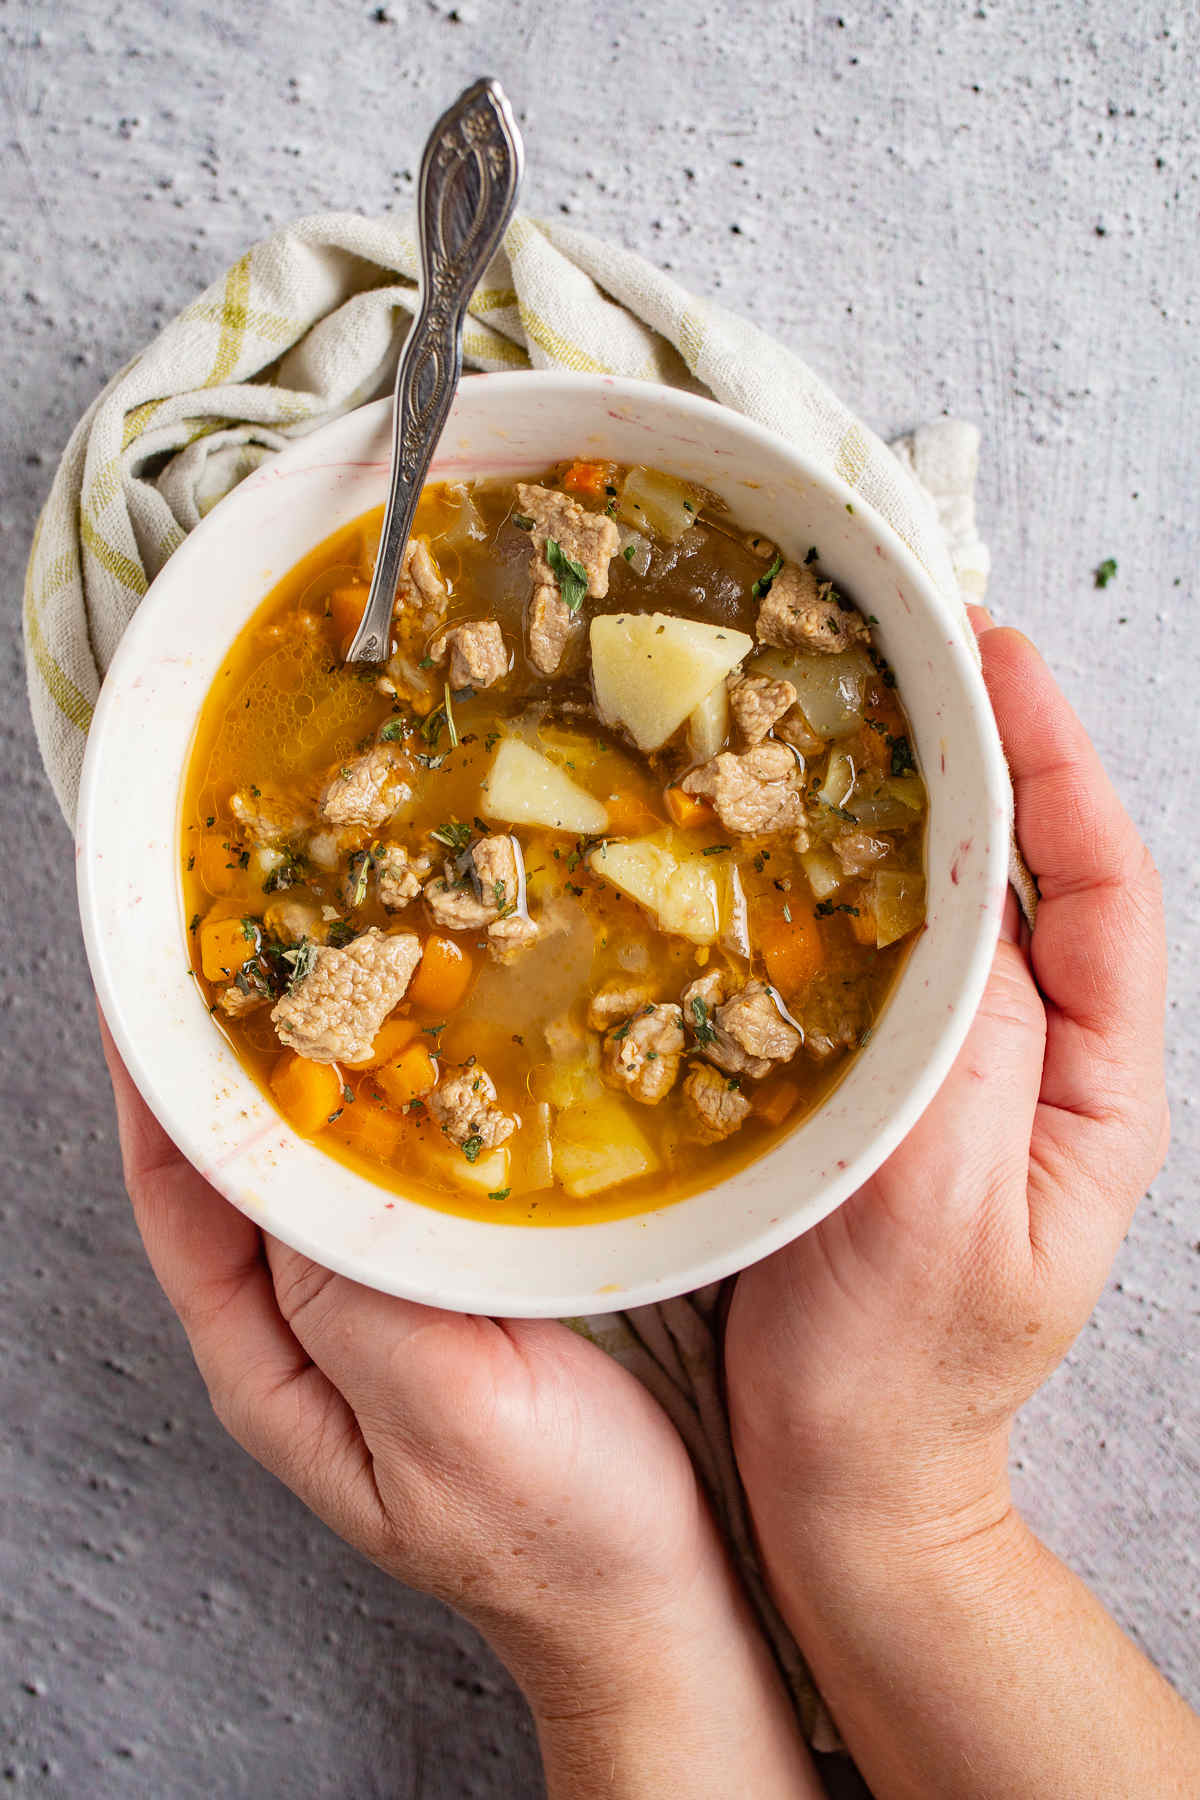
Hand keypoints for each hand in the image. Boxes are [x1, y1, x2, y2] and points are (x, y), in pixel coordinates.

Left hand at [99, 1018, 817, 1798]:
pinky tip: (433, 1054)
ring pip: (321, 1165)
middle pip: (236, 1168)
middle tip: (256, 942)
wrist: (656, 1599)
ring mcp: (382, 1310)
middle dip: (233, 1054)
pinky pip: (402, 1180)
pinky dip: (402, 1104)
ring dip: (317, 1066)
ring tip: (332, 969)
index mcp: (274, 1363)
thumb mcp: (446, 1418)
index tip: (159, 981)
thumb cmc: (557, 1535)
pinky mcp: (454, 1294)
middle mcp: (309, 1328)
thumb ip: (358, 1298)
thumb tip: (293, 1168)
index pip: (179, 1195)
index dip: (161, 1082)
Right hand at [727, 616, 1168, 1534]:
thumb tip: (953, 895)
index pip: (1102, 884)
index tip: (997, 659)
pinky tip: (782, 841)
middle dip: (984, 751)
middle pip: (1030, 871)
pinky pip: (870, 961)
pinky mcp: (875, 1090)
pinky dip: (835, 885)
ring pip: (949, 907)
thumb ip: (960, 1046)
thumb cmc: (904, 1368)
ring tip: (845, 712)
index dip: (1055, 759)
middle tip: (912, 647)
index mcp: (1096, 1084)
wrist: (847, 1475)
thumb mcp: (943, 1204)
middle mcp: (1040, 1060)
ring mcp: (956, 1073)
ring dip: (906, 804)